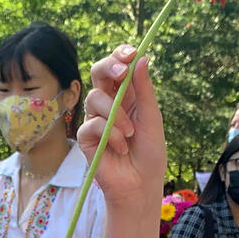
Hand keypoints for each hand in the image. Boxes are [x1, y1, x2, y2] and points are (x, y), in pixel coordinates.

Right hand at [79, 44, 166, 207]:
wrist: (141, 184)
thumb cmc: (150, 153)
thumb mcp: (152, 118)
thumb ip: (145, 90)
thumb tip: (141, 58)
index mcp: (127, 96)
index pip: (117, 68)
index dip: (120, 56)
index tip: (131, 53)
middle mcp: (108, 104)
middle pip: (98, 74)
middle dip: (109, 68)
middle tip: (122, 72)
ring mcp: (95, 120)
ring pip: (95, 98)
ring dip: (116, 115)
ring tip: (130, 133)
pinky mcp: (86, 138)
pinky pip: (92, 124)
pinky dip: (110, 134)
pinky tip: (121, 147)